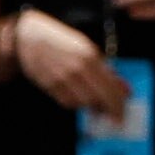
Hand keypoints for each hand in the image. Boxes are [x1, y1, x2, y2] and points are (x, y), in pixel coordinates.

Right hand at [12, 9, 129, 116]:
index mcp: (89, 57)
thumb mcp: (88, 50)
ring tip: (96, 102)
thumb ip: (107, 71)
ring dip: (92, 106)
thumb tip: (125, 90)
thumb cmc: (63, 42)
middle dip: (109, 111)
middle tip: (115, 117)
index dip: (119, 104)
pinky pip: (67, 102)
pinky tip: (79, 97)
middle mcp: (76, 69)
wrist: (29, 37)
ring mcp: (60, 78)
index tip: (123, 113)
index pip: (110, 87)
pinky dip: (76, 103)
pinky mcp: (49, 86)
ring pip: (83, 103)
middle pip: (98, 99)